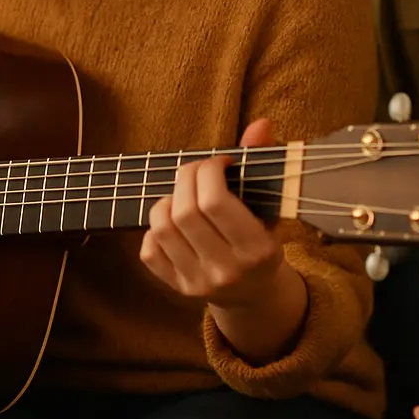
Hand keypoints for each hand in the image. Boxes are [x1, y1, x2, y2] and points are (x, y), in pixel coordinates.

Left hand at [140, 119, 307, 361]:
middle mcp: (226, 271)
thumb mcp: (269, 205)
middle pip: (186, 211)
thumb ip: (261, 162)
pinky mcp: (176, 289)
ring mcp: (198, 283)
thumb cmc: (262, 238)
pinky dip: (155, 228)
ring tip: (184, 195)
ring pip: (162, 227)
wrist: (255, 295)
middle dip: (186, 177)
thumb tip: (261, 123)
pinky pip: (149, 250)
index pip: (215, 202)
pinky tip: (174, 222)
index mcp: (257, 250)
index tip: (218, 162)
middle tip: (198, 170)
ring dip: (167, 200)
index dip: (209, 171)